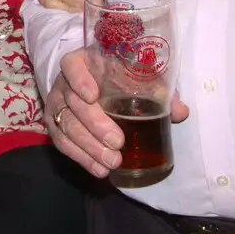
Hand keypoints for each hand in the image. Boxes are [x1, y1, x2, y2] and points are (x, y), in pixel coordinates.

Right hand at [42, 48, 188, 178]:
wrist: (93, 85)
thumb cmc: (118, 77)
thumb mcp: (137, 77)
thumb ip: (159, 90)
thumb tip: (180, 111)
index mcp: (82, 63)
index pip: (71, 66)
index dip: (79, 79)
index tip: (93, 95)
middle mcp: (64, 83)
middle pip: (72, 102)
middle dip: (94, 124)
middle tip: (118, 142)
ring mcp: (57, 105)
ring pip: (66, 126)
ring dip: (88, 146)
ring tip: (112, 162)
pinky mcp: (54, 126)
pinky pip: (62, 143)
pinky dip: (81, 157)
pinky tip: (99, 169)